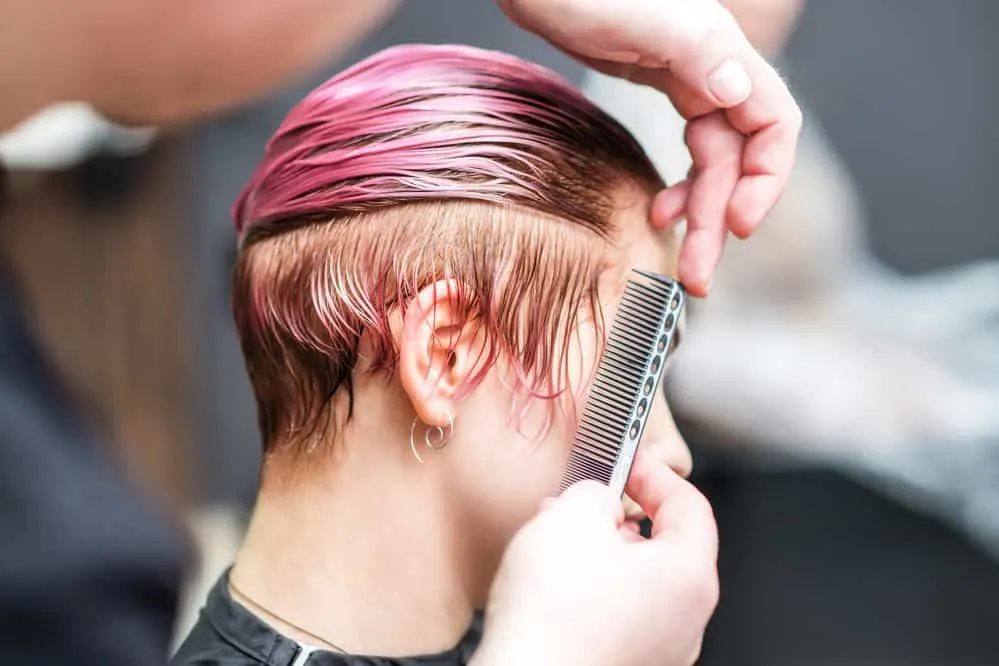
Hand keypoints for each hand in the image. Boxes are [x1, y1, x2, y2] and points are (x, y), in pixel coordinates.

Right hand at [473, 445, 719, 665]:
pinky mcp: (626, 664)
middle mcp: (685, 621)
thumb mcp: (572, 515)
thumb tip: (597, 499)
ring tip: (556, 540)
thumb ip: (595, 491)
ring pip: (638, 581)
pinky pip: (618, 613)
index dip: (655, 473)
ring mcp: (658, 650)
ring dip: (602, 552)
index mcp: (689, 577)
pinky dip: (593, 589)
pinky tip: (555, 582)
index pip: (690, 505)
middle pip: (665, 545)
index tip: (629, 461)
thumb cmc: (552, 616)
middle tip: (585, 500)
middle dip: (621, 515)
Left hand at [499, 0, 802, 296]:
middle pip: (739, 160)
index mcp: (722, 55)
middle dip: (722, 220)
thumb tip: (738, 90)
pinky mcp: (666, 90)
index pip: (775, 126)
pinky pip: (691, 151)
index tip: (737, 226)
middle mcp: (716, 71)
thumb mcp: (638, 21)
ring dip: (703, 215)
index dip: (766, 181)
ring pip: (714, 163)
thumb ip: (696, 51)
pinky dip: (682, 186)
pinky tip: (659, 213)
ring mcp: (693, 82)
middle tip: (699, 278)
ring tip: (681, 261)